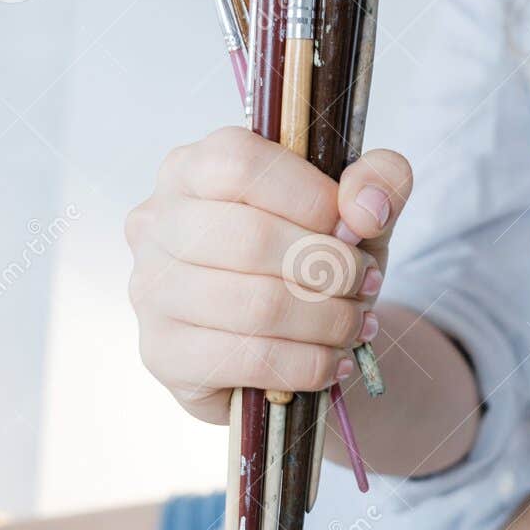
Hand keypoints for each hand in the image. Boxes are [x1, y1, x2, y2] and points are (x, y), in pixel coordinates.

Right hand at [124, 127, 412, 425]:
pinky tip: (333, 362)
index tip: (355, 229)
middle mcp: (155, 222)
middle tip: (366, 285)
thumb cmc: (313, 256)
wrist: (291, 337)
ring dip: (327, 320)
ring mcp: (150, 290)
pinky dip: (308, 364)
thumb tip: (366, 207)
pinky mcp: (161, 353)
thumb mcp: (356, 207)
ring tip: (357, 325)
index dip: (312, 197)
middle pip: (250, 238)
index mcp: (191, 167)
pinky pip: (247, 359)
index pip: (242, 165)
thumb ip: (379, 179)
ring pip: (254, 304)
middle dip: (330, 268)